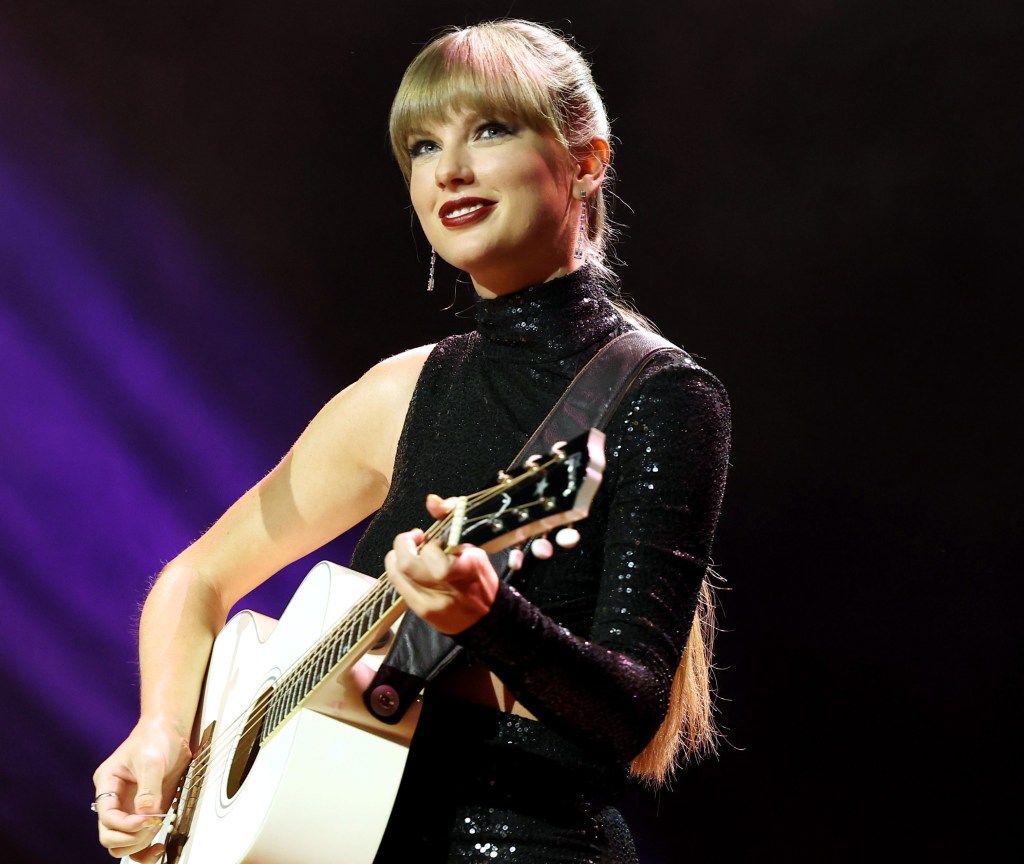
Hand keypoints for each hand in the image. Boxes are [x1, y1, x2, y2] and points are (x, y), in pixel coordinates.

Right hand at [92, 717, 190, 860]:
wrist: (170, 730)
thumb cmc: (155, 737)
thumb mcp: (151, 760)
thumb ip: (149, 787)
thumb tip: (146, 813)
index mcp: (107, 785)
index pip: (107, 816)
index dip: (125, 824)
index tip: (147, 819)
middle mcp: (115, 800)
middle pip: (109, 836)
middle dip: (130, 836)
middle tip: (152, 825)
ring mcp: (130, 808)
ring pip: (122, 843)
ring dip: (138, 844)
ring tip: (158, 828)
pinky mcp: (146, 812)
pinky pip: (139, 840)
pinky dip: (146, 848)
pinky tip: (158, 846)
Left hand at [384, 494, 498, 633]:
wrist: (488, 618)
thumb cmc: (480, 578)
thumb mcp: (474, 548)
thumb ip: (452, 519)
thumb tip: (431, 501)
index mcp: (465, 568)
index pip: (433, 552)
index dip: (429, 542)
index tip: (435, 540)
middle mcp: (445, 588)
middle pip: (407, 563)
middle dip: (404, 544)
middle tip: (414, 539)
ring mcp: (430, 602)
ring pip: (396, 573)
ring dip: (398, 557)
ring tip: (411, 553)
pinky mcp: (420, 612)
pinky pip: (398, 586)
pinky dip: (400, 572)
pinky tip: (412, 570)